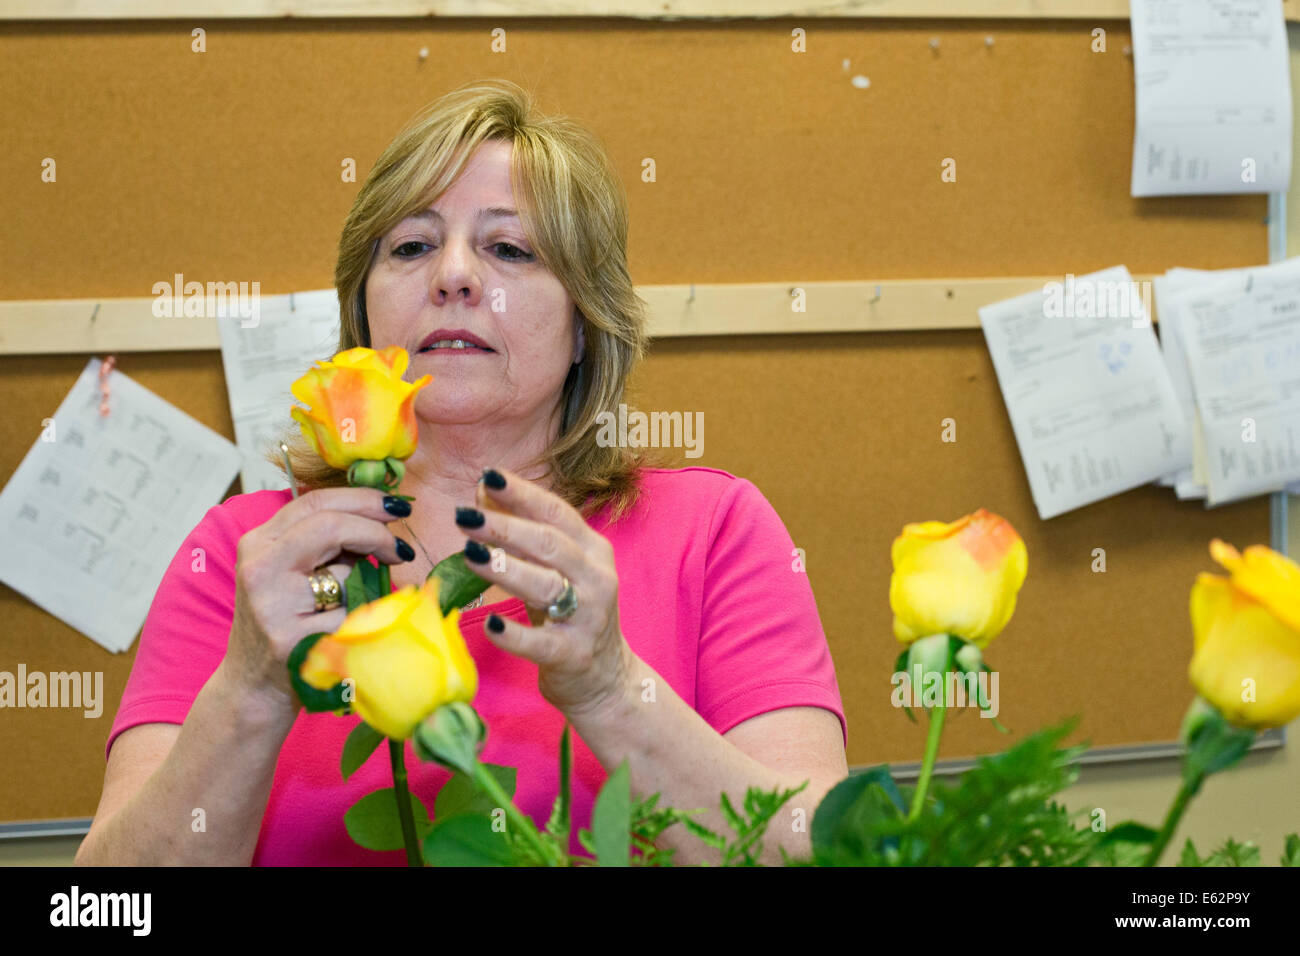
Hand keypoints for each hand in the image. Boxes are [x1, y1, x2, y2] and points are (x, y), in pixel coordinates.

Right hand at [226, 487, 414, 706]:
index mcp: (259, 543)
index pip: (315, 501)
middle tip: (400, 550)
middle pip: (332, 526)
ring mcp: (273, 605)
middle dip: (376, 533)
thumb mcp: (291, 572)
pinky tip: (345, 634)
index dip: (363, 499)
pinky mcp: (291, 641)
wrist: (253, 686)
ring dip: (365, 589)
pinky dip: (361, 623)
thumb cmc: (285, 623)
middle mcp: (260, 568)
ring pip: (345, 575)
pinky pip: (351, 617)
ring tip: (348, 609)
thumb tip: (383, 515)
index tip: (396, 508)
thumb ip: (325, 541)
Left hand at [458, 467, 632, 719]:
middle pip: (550, 544)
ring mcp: (588, 617)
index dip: (522, 493)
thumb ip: (521, 532)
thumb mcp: (552, 569)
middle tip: (464, 517)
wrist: (607, 677)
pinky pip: (541, 642)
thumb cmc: (571, 614)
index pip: (556, 512)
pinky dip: (515, 634)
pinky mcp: (574, 654)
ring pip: (547, 585)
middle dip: (505, 526)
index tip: (487, 476)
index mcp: (592, 550)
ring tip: (469, 554)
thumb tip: (481, 491)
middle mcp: (597, 578)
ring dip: (505, 568)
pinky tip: (490, 625)